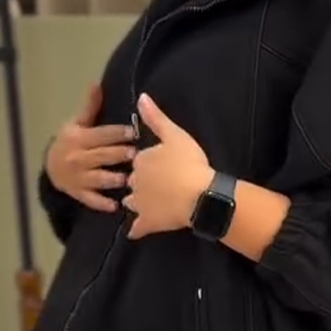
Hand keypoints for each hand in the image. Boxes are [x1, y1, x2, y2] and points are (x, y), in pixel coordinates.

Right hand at [46, 83, 135, 212]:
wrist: (51, 168)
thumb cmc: (70, 142)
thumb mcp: (77, 123)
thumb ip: (90, 107)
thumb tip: (97, 84)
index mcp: (79, 139)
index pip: (100, 134)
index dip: (116, 133)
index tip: (132, 131)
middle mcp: (78, 158)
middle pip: (101, 156)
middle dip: (118, 155)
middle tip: (137, 155)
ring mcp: (78, 178)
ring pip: (97, 178)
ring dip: (113, 179)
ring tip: (128, 179)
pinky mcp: (79, 194)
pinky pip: (91, 200)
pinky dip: (102, 203)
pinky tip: (116, 205)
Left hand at [124, 94, 211, 240]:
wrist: (199, 195)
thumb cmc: (189, 163)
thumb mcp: (175, 135)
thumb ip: (156, 118)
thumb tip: (140, 98)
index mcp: (141, 161)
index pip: (138, 160)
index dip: (148, 162)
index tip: (160, 164)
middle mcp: (135, 182)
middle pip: (133, 180)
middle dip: (141, 181)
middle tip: (158, 183)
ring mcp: (140, 204)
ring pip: (131, 202)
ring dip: (135, 202)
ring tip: (146, 202)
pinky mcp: (149, 222)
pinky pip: (138, 228)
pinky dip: (136, 230)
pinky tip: (134, 232)